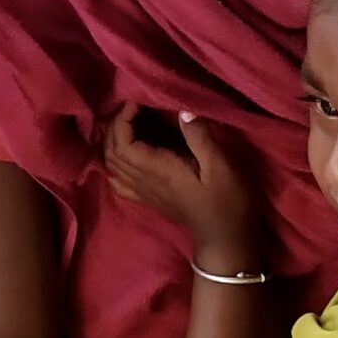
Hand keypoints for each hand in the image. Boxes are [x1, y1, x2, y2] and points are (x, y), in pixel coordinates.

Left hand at [104, 106, 256, 242]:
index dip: (123, 118)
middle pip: (111, 151)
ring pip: (111, 164)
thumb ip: (199, 136)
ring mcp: (143, 193)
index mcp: (157, 170)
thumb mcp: (220, 165)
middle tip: (133, 106)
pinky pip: (117, 181)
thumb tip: (182, 110)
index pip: (122, 142)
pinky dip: (113, 163)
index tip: (137, 101)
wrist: (224, 237)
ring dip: (113, 140)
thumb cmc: (226, 200)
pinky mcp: (147, 199)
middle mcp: (143, 182)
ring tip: (129, 122)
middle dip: (116, 124)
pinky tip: (124, 153)